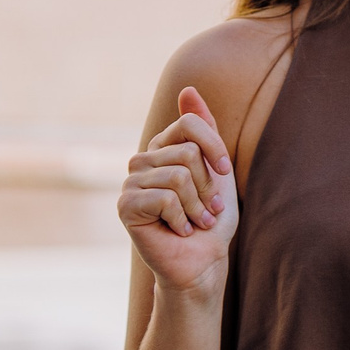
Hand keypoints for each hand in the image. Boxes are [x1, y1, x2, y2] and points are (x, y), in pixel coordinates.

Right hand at [117, 87, 237, 296]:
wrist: (202, 261)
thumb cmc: (211, 217)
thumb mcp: (216, 169)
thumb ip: (203, 129)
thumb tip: (188, 89)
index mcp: (162, 148)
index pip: (190, 123)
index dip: (214, 146)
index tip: (224, 172)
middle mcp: (142, 160)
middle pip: (187, 152)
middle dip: (208, 186)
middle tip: (207, 209)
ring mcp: (130, 183)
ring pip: (179, 175)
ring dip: (198, 205)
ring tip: (195, 221)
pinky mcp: (125, 206)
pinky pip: (165, 198)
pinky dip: (183, 218)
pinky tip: (179, 230)